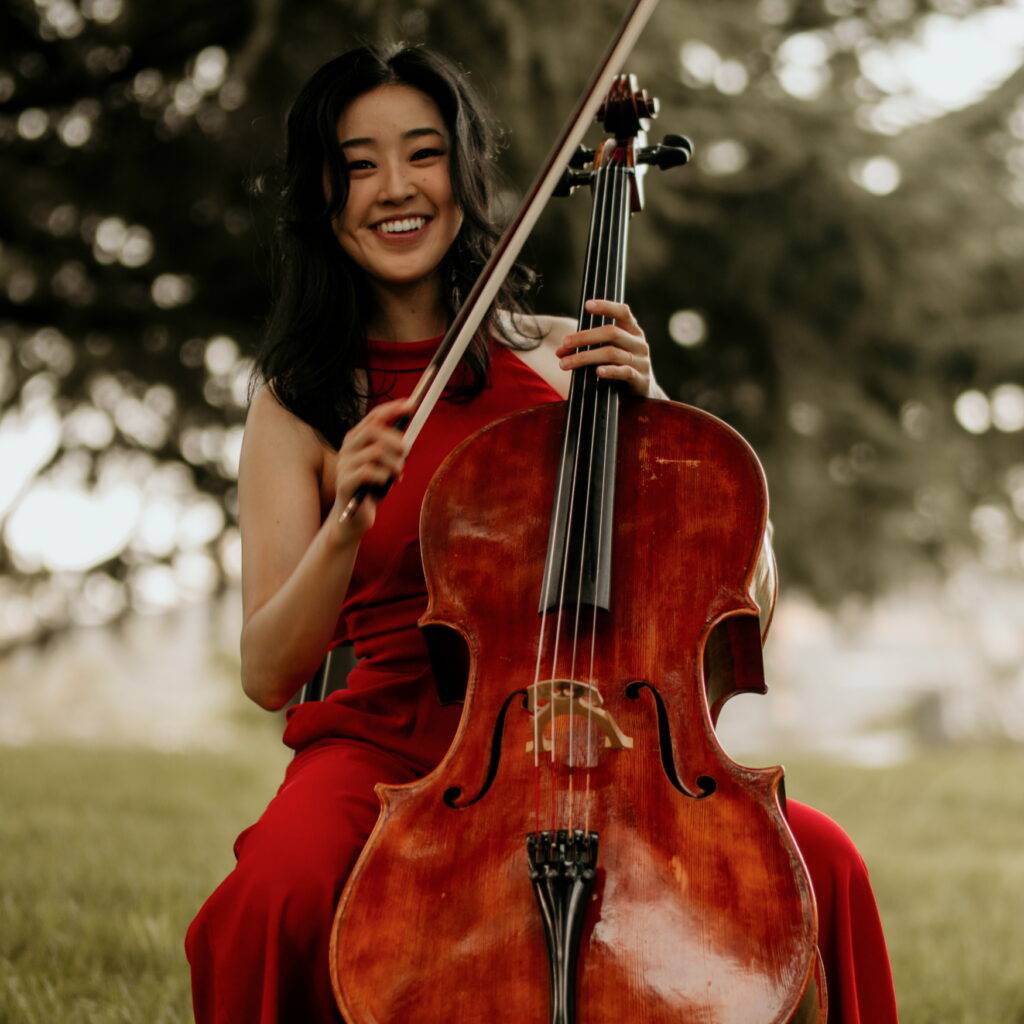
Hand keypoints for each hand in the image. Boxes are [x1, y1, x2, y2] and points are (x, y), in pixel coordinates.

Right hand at [332, 396, 412, 541]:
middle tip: (406, 453)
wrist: (353, 518)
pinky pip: (369, 472)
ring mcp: (344, 465)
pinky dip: (384, 476)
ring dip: (394, 464)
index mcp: (356, 440)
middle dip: (395, 440)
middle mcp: (347, 448)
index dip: (393, 409)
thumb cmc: (371, 489)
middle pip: (374, 430)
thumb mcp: (385, 465)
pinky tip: (387, 484)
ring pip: (375, 452)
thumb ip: (392, 449)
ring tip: (397, 475)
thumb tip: (409, 434)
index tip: (412, 405)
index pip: (374, 417)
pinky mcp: (345, 483)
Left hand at [555, 298, 658, 398]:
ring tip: (565, 363)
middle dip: (584, 337)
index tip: (587, 305)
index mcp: (633, 331)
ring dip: (585, 357)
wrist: (643, 394)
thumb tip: (561, 350)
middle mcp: (639, 343)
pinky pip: (624, 372)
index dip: (606, 306)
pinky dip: (610, 371)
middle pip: (611, 333)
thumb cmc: (621, 367)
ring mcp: (641, 361)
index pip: (623, 312)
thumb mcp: (611, 351)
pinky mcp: (641, 379)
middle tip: (564, 343)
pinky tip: (597, 372)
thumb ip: (591, 346)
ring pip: (612, 353)